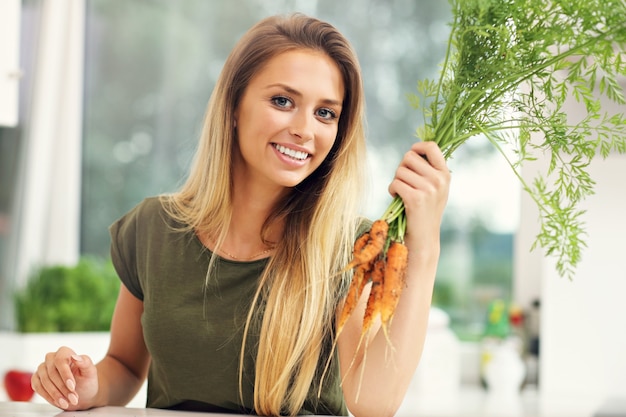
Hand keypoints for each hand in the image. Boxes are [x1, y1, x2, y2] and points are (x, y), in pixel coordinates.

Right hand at [31, 346, 98, 409]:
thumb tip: (75, 357)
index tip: (72, 387)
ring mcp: (42, 369)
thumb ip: (85, 362)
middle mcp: (51, 358)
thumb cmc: (86, 380)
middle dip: (62, 388)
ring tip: (67, 402)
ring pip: (44, 381)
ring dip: (56, 394)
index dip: (65, 374)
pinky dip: (48, 396)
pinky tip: (58, 402)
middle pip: (52, 372)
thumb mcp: (90, 372)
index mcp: (64, 352)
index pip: (60, 360)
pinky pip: (38, 387)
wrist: (82, 393)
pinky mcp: (36, 379)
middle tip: (72, 398)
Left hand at [388, 140, 449, 255]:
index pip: (432, 147)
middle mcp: (439, 179)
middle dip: (402, 167)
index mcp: (445, 174)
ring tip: (402, 193)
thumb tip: (414, 149)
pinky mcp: (416, 198)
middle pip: (409, 157)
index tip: (412, 154)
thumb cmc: (425, 210)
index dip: (417, 147)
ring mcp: (429, 189)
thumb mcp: (435, 187)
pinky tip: (397, 198)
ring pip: (400, 171)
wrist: (424, 237)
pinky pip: (395, 183)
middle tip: (405, 182)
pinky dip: (392, 190)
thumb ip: (429, 169)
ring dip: (396, 181)